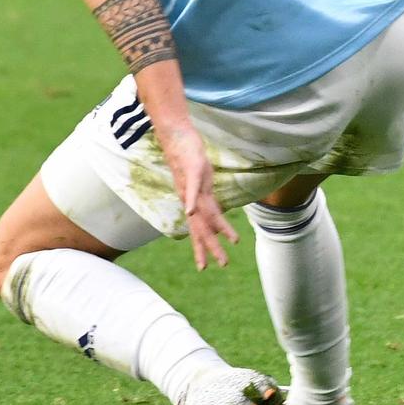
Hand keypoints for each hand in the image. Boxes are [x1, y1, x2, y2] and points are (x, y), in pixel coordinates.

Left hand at [160, 120, 237, 267]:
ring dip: (213, 228)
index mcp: (193, 203)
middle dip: (211, 247)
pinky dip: (192, 201)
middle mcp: (191, 198)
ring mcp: (191, 186)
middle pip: (202, 227)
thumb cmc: (187, 157)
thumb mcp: (198, 181)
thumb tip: (209, 218)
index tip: (203, 267)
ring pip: (203, 211)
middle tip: (221, 264)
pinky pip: (193, 189)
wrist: (174, 137)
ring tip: (229, 242)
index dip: (200, 248)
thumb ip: (202, 200)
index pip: (198, 230)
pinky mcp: (192, 171)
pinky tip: (192, 212)